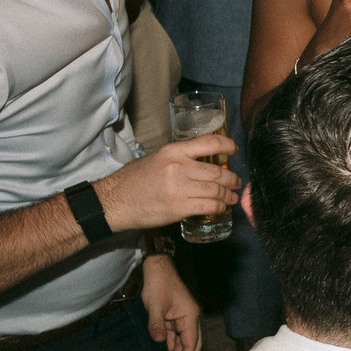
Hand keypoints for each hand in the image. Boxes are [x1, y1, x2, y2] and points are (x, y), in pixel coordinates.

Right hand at [92, 136, 239, 232]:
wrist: (114, 201)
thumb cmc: (133, 180)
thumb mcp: (156, 158)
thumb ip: (179, 158)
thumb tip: (202, 162)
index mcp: (173, 151)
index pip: (210, 143)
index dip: (228, 146)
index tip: (235, 150)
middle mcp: (179, 167)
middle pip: (217, 171)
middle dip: (232, 178)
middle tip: (236, 183)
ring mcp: (179, 188)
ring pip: (216, 190)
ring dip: (228, 195)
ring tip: (231, 198)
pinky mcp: (179, 207)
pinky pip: (208, 206)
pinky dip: (219, 207)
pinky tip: (220, 208)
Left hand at [141, 253, 202, 350]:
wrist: (157, 268)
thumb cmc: (159, 283)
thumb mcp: (155, 305)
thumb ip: (157, 324)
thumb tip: (160, 341)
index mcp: (190, 316)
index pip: (190, 343)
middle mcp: (189, 319)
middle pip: (191, 346)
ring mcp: (182, 319)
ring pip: (184, 343)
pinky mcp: (173, 318)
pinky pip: (175, 338)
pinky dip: (174, 349)